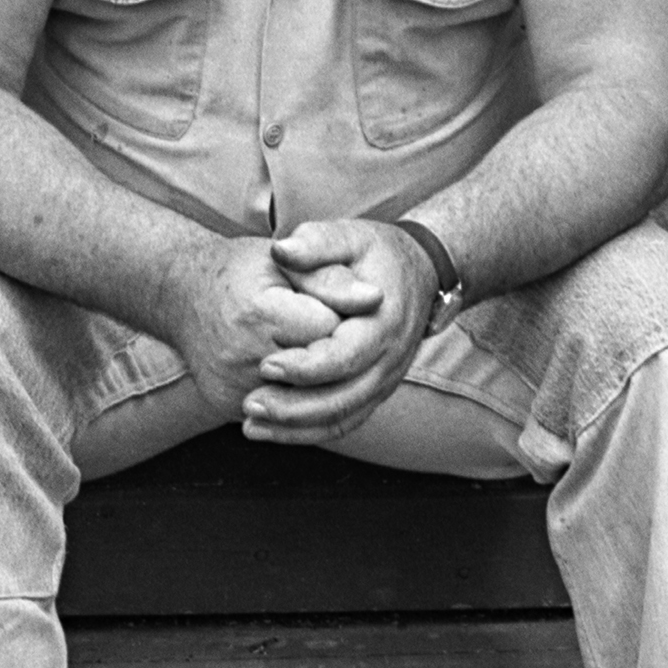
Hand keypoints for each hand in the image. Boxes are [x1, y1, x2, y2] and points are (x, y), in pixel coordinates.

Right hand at [158, 233, 341, 421]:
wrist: (182, 294)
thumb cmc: (241, 270)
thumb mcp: (285, 261)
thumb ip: (329, 278)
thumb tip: (377, 298)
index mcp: (259, 312)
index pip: (329, 330)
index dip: (343, 318)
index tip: (341, 307)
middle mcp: (240, 356)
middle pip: (318, 369)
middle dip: (333, 351)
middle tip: (331, 330)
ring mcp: (231, 387)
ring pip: (303, 399)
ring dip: (320, 381)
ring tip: (318, 353)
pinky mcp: (226, 406)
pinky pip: (279, 414)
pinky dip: (297, 398)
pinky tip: (300, 376)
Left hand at [240, 219, 439, 443]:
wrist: (418, 272)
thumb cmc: (377, 252)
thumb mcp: (350, 236)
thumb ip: (316, 243)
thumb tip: (280, 250)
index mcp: (384, 322)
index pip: (345, 356)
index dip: (305, 366)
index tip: (265, 365)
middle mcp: (390, 360)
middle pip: (342, 398)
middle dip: (293, 408)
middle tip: (250, 403)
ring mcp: (385, 381)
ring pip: (342, 418)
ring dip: (296, 428)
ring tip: (251, 425)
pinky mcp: (375, 392)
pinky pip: (344, 422)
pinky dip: (308, 432)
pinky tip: (271, 430)